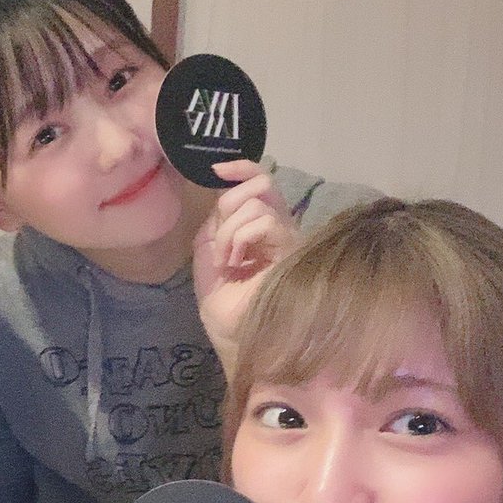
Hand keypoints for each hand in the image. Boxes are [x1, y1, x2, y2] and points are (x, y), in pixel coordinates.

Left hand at [192, 161, 298, 373]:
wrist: (231, 334)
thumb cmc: (223, 303)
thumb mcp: (208, 253)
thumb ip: (216, 222)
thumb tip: (221, 192)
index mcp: (260, 227)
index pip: (261, 181)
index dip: (242, 167)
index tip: (217, 170)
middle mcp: (280, 228)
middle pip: (262, 182)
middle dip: (230, 203)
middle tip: (220, 242)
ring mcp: (289, 238)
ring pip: (258, 204)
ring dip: (229, 231)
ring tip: (228, 261)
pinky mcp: (293, 250)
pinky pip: (263, 221)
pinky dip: (239, 238)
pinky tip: (237, 263)